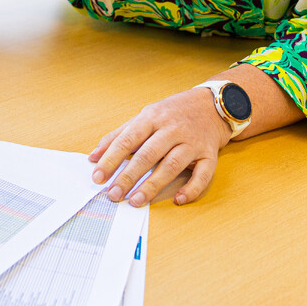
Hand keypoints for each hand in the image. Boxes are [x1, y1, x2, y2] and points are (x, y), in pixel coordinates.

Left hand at [89, 87, 228, 205]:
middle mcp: (173, 129)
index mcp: (153, 118)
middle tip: (114, 194)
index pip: (128, 139)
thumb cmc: (174, 112)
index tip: (98, 176)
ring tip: (136, 201)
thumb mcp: (145, 116)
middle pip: (148, 154)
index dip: (111, 159)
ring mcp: (192, 142)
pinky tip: (178, 199)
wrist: (213, 104)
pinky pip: (202, 174)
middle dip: (128, 176)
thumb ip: (119, 135)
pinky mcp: (210, 154)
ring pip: (172, 165)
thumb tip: (93, 157)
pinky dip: (191, 188)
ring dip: (153, 185)